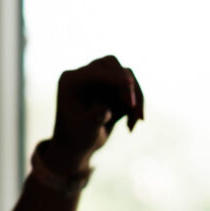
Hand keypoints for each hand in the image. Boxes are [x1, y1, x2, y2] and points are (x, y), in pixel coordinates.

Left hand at [46, 55, 144, 173]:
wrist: (78, 145)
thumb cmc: (77, 137)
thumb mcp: (84, 130)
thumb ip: (94, 117)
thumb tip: (105, 107)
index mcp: (72, 80)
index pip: (96, 71)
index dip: (114, 76)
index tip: (130, 83)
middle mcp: (86, 75)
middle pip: (112, 64)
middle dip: (126, 85)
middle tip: (132, 107)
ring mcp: (101, 80)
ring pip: (126, 76)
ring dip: (136, 97)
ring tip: (137, 121)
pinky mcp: (114, 88)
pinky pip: (132, 90)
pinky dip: (136, 106)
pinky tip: (130, 127)